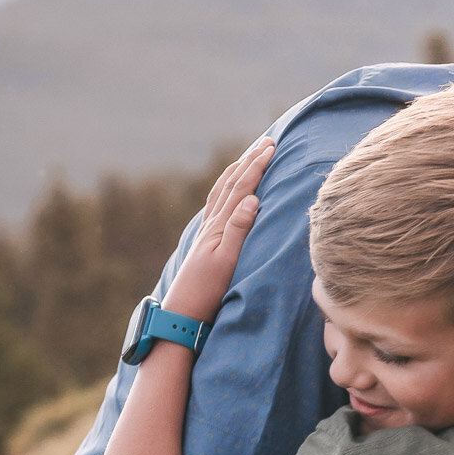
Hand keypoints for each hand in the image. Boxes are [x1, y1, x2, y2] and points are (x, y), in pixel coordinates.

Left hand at [162, 138, 273, 322]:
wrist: (182, 312)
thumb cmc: (207, 291)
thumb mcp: (227, 261)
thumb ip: (239, 229)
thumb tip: (252, 198)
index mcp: (219, 226)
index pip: (241, 189)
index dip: (256, 166)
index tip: (271, 148)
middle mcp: (211, 224)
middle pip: (231, 184)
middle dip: (248, 161)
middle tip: (265, 142)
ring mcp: (206, 232)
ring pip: (222, 193)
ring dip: (236, 172)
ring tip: (247, 157)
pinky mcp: (205, 242)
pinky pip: (216, 206)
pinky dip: (225, 190)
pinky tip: (227, 191)